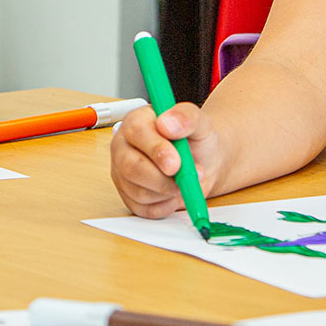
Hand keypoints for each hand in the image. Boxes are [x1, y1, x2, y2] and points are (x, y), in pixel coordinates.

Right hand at [109, 103, 222, 218]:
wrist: (204, 163)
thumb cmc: (196, 142)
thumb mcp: (200, 123)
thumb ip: (187, 116)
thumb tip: (167, 123)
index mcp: (136, 122)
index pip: (136, 132)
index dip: (156, 149)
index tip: (177, 163)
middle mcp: (123, 147)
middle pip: (131, 167)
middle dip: (162, 179)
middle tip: (186, 178)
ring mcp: (122, 173)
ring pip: (139, 192)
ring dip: (169, 192)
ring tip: (185, 181)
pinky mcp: (128, 196)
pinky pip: (144, 209)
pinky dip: (166, 205)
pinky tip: (175, 192)